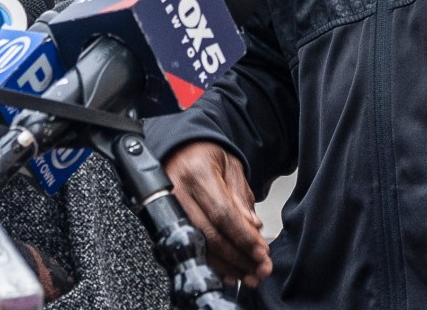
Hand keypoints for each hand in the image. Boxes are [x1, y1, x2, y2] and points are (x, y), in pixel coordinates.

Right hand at [163, 141, 271, 286]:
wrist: (179, 150)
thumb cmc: (205, 156)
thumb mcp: (231, 167)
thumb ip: (241, 198)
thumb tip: (253, 228)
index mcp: (197, 174)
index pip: (222, 214)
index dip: (243, 237)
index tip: (261, 252)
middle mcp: (178, 193)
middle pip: (209, 236)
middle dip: (238, 258)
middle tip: (260, 269)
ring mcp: (168, 210)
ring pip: (199, 247)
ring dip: (227, 266)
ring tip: (248, 275)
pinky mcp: (165, 222)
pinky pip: (190, 248)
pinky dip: (211, 264)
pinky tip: (228, 272)